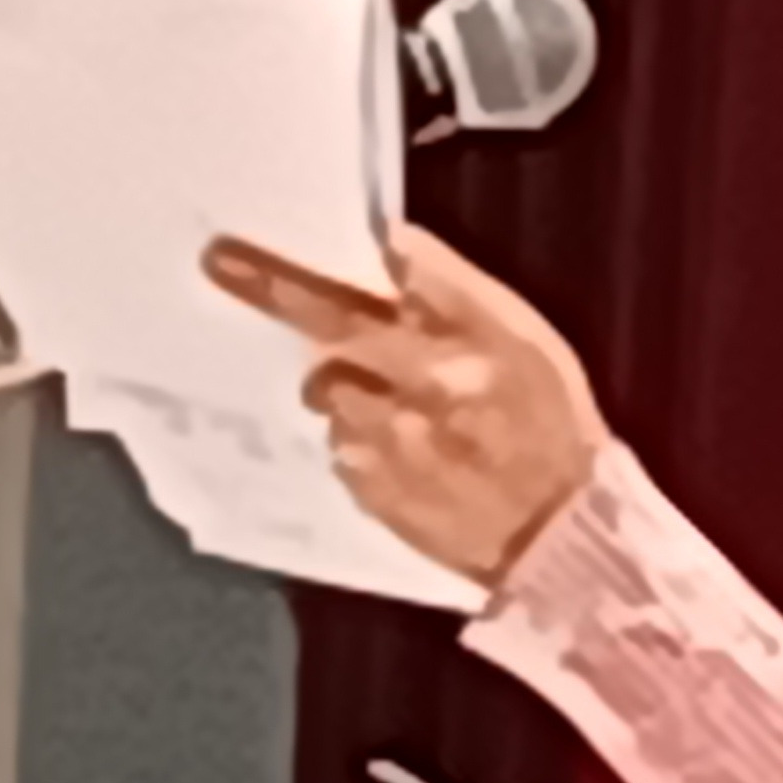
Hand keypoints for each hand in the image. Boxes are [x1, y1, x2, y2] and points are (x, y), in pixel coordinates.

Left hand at [202, 223, 609, 584]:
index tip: (229, 250)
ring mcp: (389, 443)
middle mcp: (418, 384)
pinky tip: (400, 450)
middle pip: (329, 329)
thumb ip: (456, 292)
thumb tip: (391, 246)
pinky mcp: (373, 492)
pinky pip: (341, 450)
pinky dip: (357, 441)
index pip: (375, 280)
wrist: (563, 536)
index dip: (298, 267)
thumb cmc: (552, 423)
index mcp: (461, 339)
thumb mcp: (528, 340)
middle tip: (219, 265)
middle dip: (271, 292)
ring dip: (343, 389)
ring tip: (391, 403)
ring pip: (329, 395)